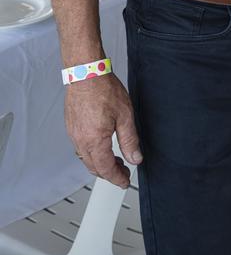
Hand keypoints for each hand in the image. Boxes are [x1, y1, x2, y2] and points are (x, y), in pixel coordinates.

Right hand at [64, 74, 141, 188]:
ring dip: (100, 163)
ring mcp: (74, 134)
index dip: (117, 178)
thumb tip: (135, 158)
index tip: (124, 182)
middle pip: (94, 168)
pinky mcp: (71, 126)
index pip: (106, 169)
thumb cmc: (103, 89)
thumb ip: (130, 140)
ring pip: (86, 158)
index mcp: (95, 141)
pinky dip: (92, 152)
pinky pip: (80, 147)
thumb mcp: (125, 116)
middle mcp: (81, 140)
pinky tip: (101, 144)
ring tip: (115, 159)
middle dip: (109, 173)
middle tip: (123, 172)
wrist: (85, 73)